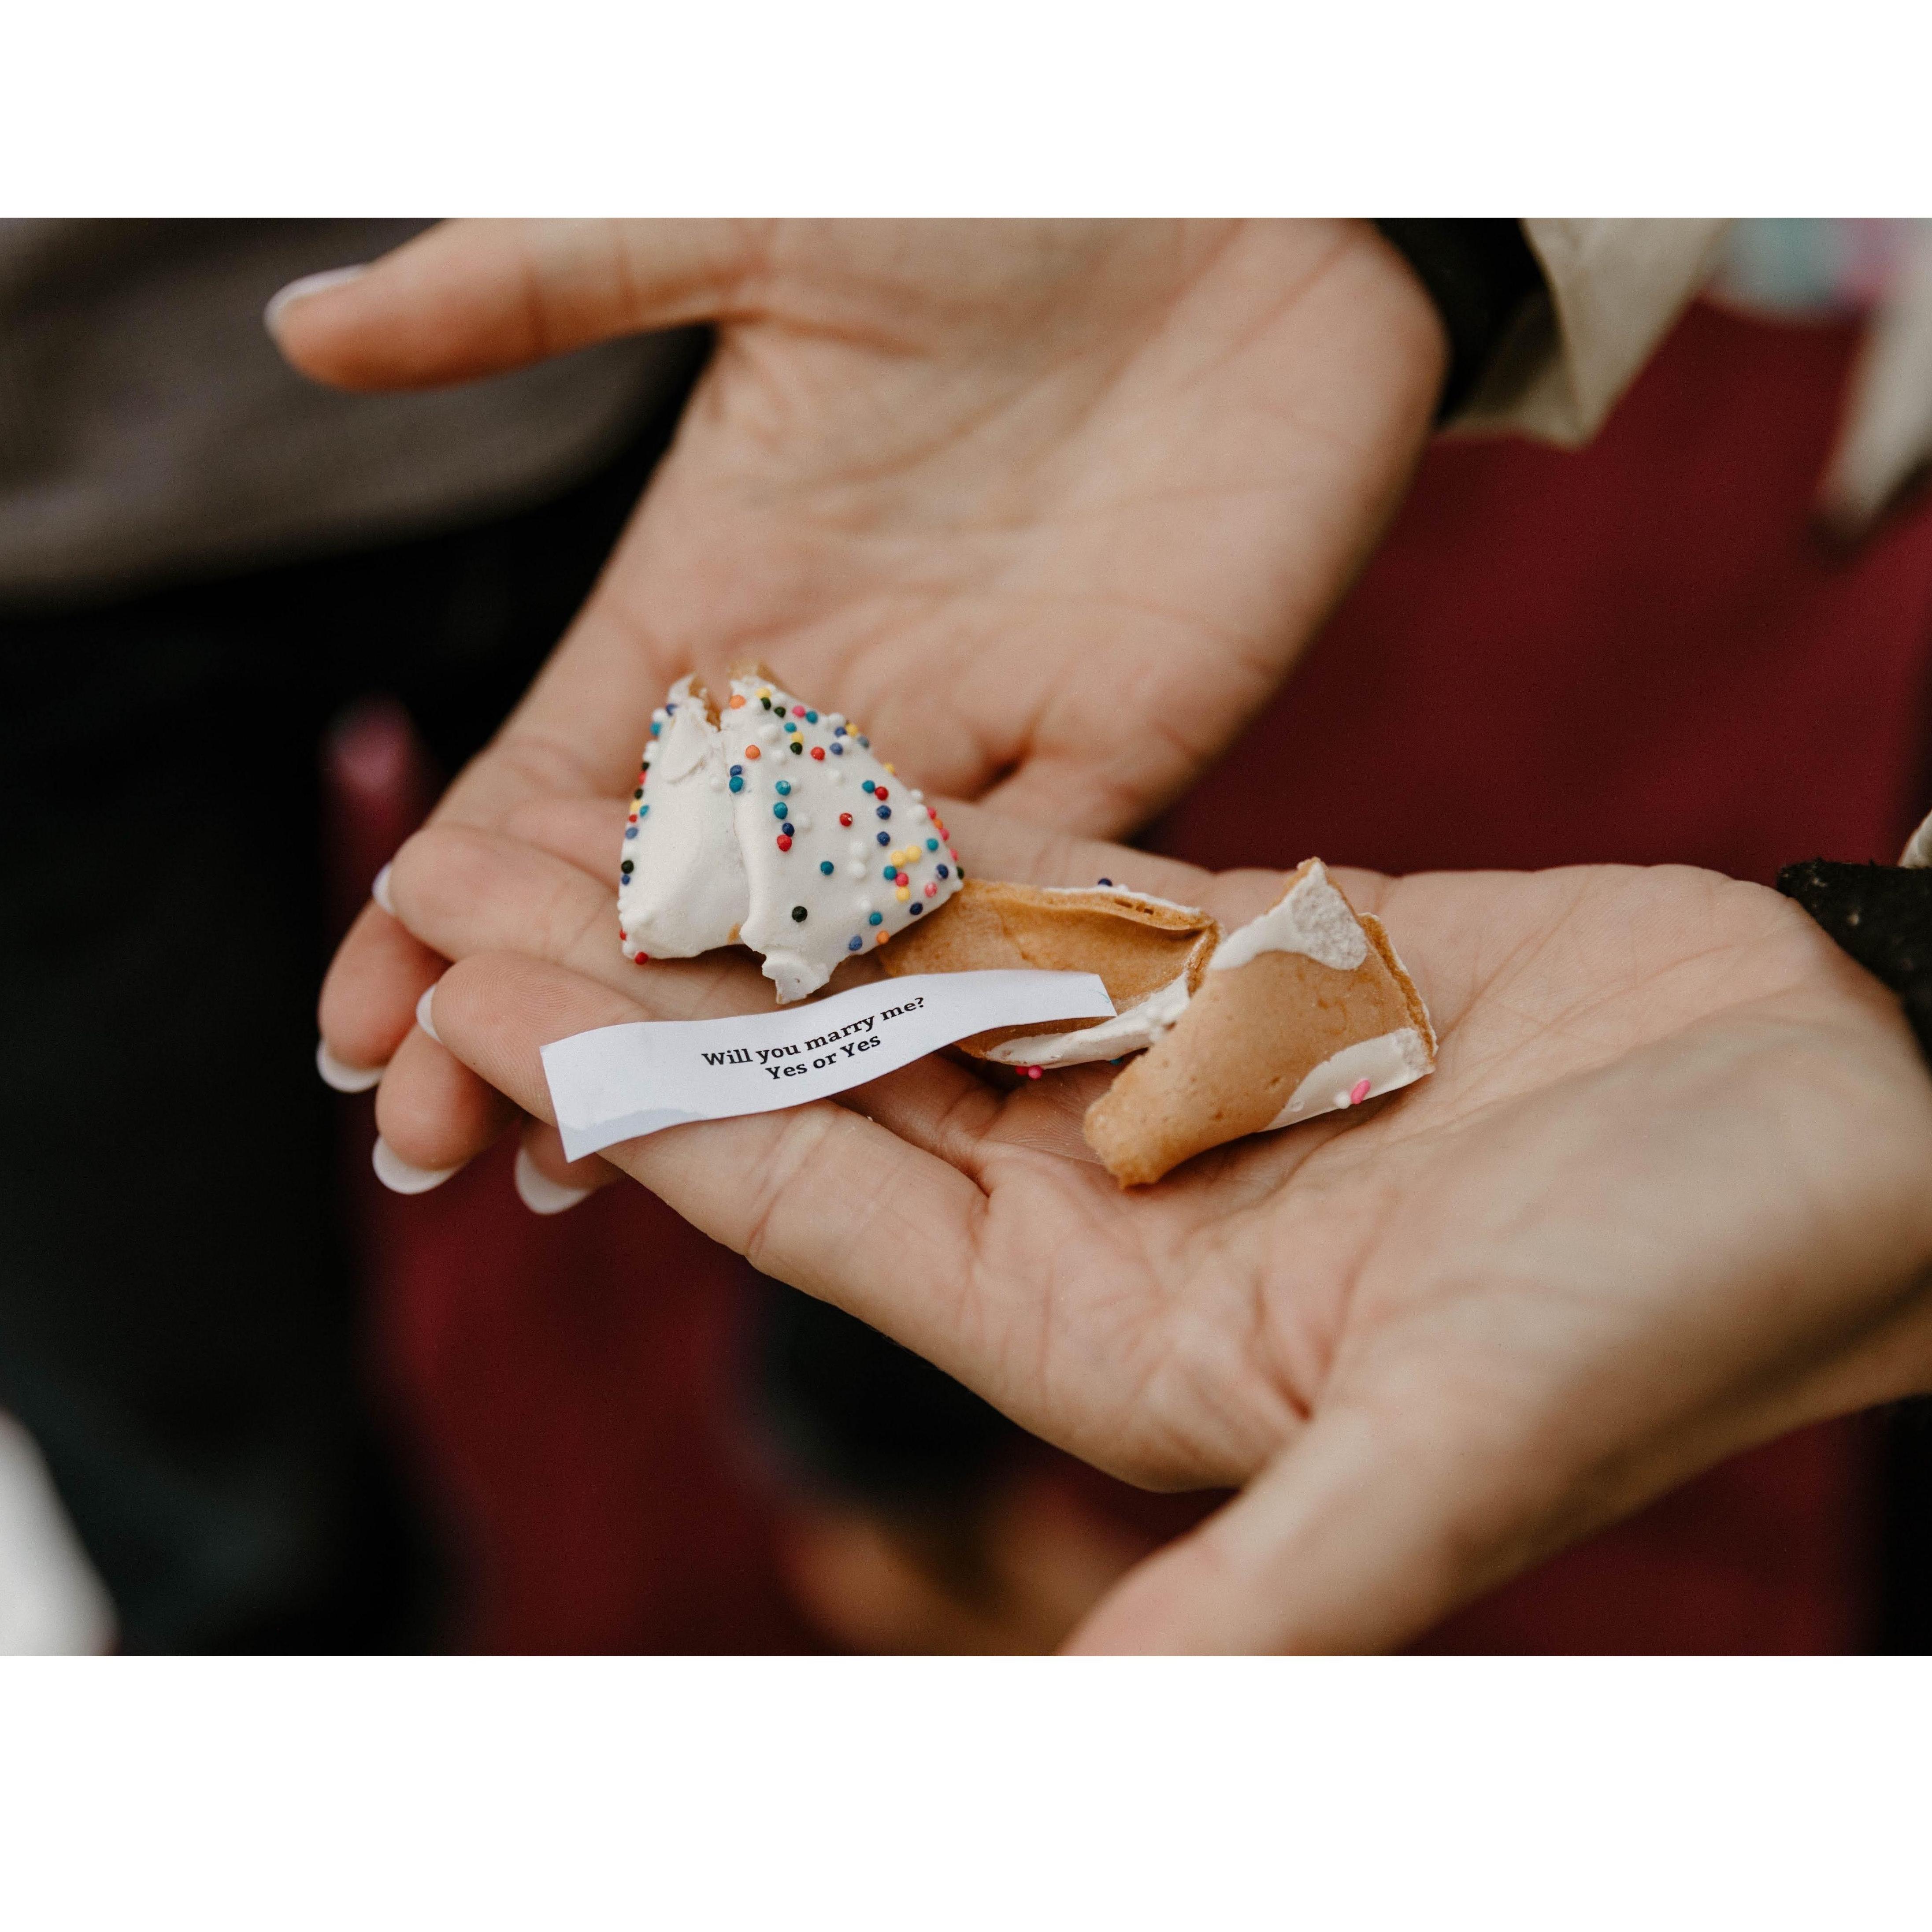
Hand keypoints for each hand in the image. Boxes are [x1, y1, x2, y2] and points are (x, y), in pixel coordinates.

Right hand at [276, 219, 1445, 1148]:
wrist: (1243, 184)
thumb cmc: (990, 168)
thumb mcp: (741, 218)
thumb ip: (533, 290)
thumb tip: (302, 332)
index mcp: (719, 589)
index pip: (549, 781)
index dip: (452, 902)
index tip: (355, 1022)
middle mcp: (829, 699)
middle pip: (660, 901)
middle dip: (544, 1018)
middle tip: (424, 1146)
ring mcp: (971, 746)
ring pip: (817, 948)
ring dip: (708, 1061)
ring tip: (584, 1171)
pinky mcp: (1118, 764)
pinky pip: (1007, 921)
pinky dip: (919, 1017)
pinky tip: (830, 1115)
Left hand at [375, 798, 1931, 1649]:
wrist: (1867, 1129)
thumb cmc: (1700, 1296)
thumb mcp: (1464, 1456)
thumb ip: (1271, 1600)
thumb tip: (1089, 1747)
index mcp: (1114, 1341)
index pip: (818, 1204)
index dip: (640, 1103)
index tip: (476, 1001)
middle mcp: (1114, 1219)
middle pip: (823, 1082)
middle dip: (643, 985)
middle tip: (455, 872)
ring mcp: (1176, 1085)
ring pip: (914, 976)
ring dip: (756, 895)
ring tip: (590, 795)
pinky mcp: (1256, 968)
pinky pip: (1055, 894)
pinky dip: (933, 839)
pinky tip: (807, 771)